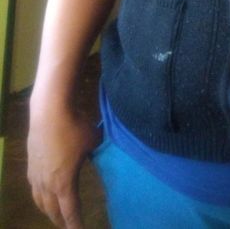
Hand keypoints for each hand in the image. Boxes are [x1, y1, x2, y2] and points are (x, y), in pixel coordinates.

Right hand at [27, 104, 99, 228]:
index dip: (75, 225)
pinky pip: (34, 188)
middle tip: (68, 225)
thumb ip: (97, 151)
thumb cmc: (74, 127)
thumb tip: (99, 149)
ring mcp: (36, 175)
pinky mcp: (30, 164)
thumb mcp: (93, 140)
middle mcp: (47, 184)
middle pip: (52, 211)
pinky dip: (39, 196)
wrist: (49, 111)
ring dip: (48, 210)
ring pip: (40, 201)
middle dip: (61, 220)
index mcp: (64, 183)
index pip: (70, 211)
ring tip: (55, 213)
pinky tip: (42, 193)